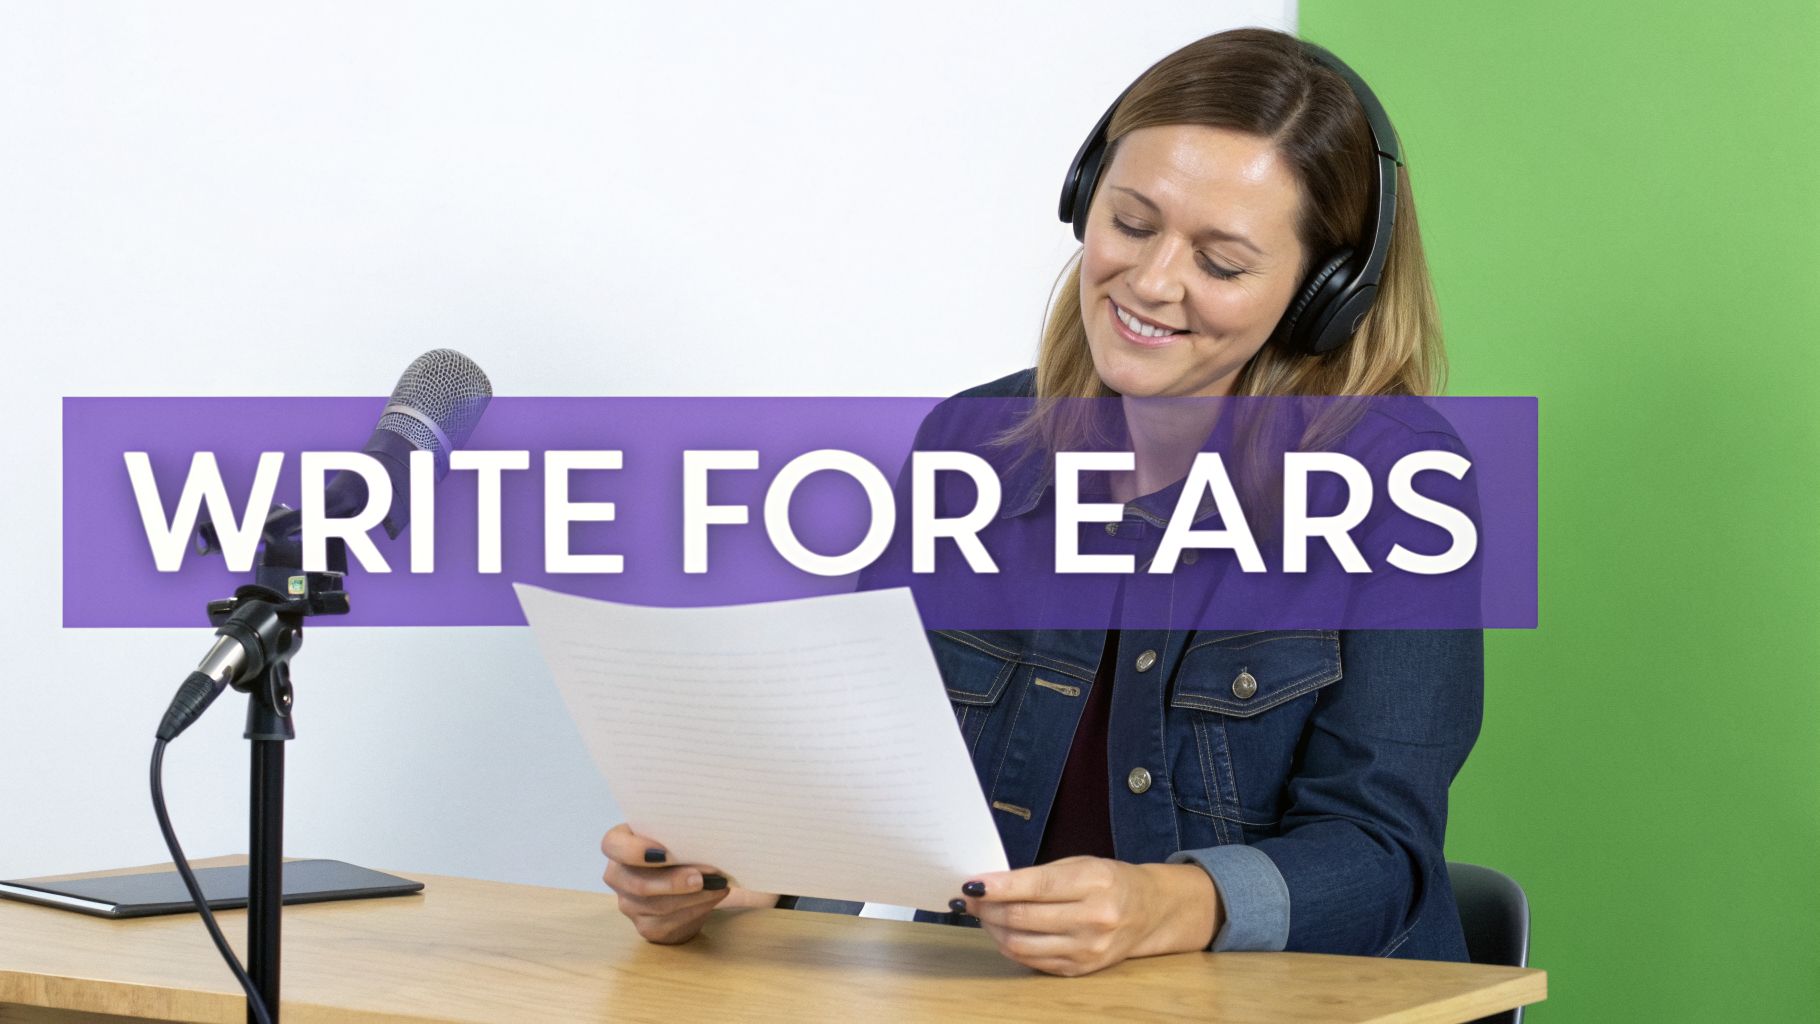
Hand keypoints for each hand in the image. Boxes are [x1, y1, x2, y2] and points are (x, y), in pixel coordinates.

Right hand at [599, 823, 776, 943]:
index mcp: (621, 844)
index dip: (634, 850)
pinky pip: (668, 923)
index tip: (667, 851)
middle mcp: (618, 875)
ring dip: (693, 896)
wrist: (689, 884)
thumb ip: (694, 828)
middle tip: (705, 874)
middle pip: (636, 883)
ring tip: (720, 885)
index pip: (612, 845)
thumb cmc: (685, 848)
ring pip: (657, 906)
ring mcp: (629, 904)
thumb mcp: (684, 833)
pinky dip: (696, 910)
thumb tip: (734, 823)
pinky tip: (714, 898)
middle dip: (674, 880)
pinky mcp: (646, 927)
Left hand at [954, 857, 1221, 975]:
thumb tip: (989, 886)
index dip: (997, 887)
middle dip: (988, 908)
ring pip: (1021, 944)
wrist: (1149, 912)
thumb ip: (1037, 876)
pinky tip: (1004, 932)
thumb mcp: (1079, 865)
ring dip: (994, 929)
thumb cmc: (1108, 881)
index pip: (1036, 887)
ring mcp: (1088, 948)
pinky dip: (1010, 947)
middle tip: (970, 898)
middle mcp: (1094, 918)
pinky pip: (1032, 961)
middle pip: (1023, 918)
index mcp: (1094, 882)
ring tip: (985, 915)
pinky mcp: (1081, 969)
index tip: (969, 884)